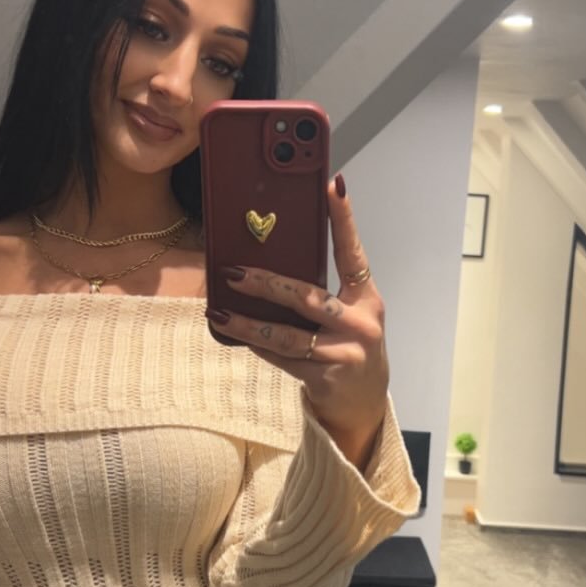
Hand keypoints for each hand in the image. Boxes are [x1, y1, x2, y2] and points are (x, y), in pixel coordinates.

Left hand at [206, 173, 388, 470]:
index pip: (352, 252)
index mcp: (366, 297)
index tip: (332, 184)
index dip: (343, 219)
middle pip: (308, 297)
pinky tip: (236, 335)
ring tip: (219, 314)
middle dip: (266, 284)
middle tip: (232, 272)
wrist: (364, 402)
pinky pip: (283, 358)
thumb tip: (269, 261)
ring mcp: (346, 352)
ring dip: (248, 324)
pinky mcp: (327, 377)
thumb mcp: (346, 314)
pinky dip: (257, 346)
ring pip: (287, 334)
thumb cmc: (349, 346)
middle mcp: (360, 322)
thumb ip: (321, 291)